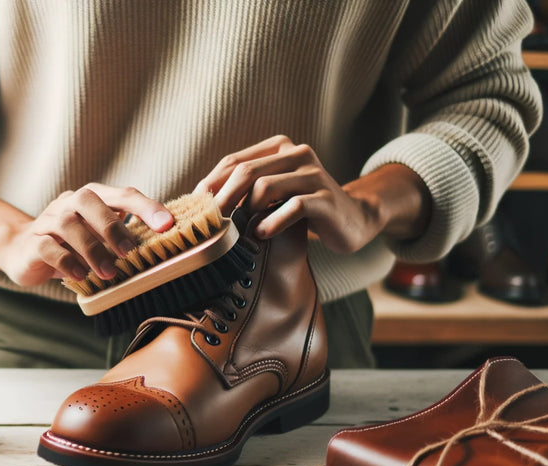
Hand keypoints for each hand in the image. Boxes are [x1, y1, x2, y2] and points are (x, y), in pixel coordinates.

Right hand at [0, 184, 173, 286]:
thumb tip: (161, 247)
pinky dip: (67, 262)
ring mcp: (47, 221)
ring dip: (92, 249)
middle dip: (112, 226)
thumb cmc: (70, 245)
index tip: (167, 224)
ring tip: (108, 273)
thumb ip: (122, 237)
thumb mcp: (98, 238)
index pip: (122, 194)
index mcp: (91, 198)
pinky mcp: (32, 243)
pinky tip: (81, 276)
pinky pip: (49, 247)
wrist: (20, 250)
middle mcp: (68, 204)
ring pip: (68, 224)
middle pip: (89, 199)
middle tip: (130, 252)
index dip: (146, 207)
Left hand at [195, 135, 428, 253]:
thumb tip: (201, 203)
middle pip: (245, 172)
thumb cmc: (305, 209)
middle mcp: (297, 153)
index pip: (234, 161)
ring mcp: (313, 174)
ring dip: (245, 212)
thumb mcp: (274, 193)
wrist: (354, 219)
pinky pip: (292, 207)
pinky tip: (262, 234)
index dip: (211, 184)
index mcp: (279, 148)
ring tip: (237, 233)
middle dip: (221, 199)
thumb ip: (246, 190)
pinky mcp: (325, 197)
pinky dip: (272, 222)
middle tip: (208, 224)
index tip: (194, 208)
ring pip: (265, 187)